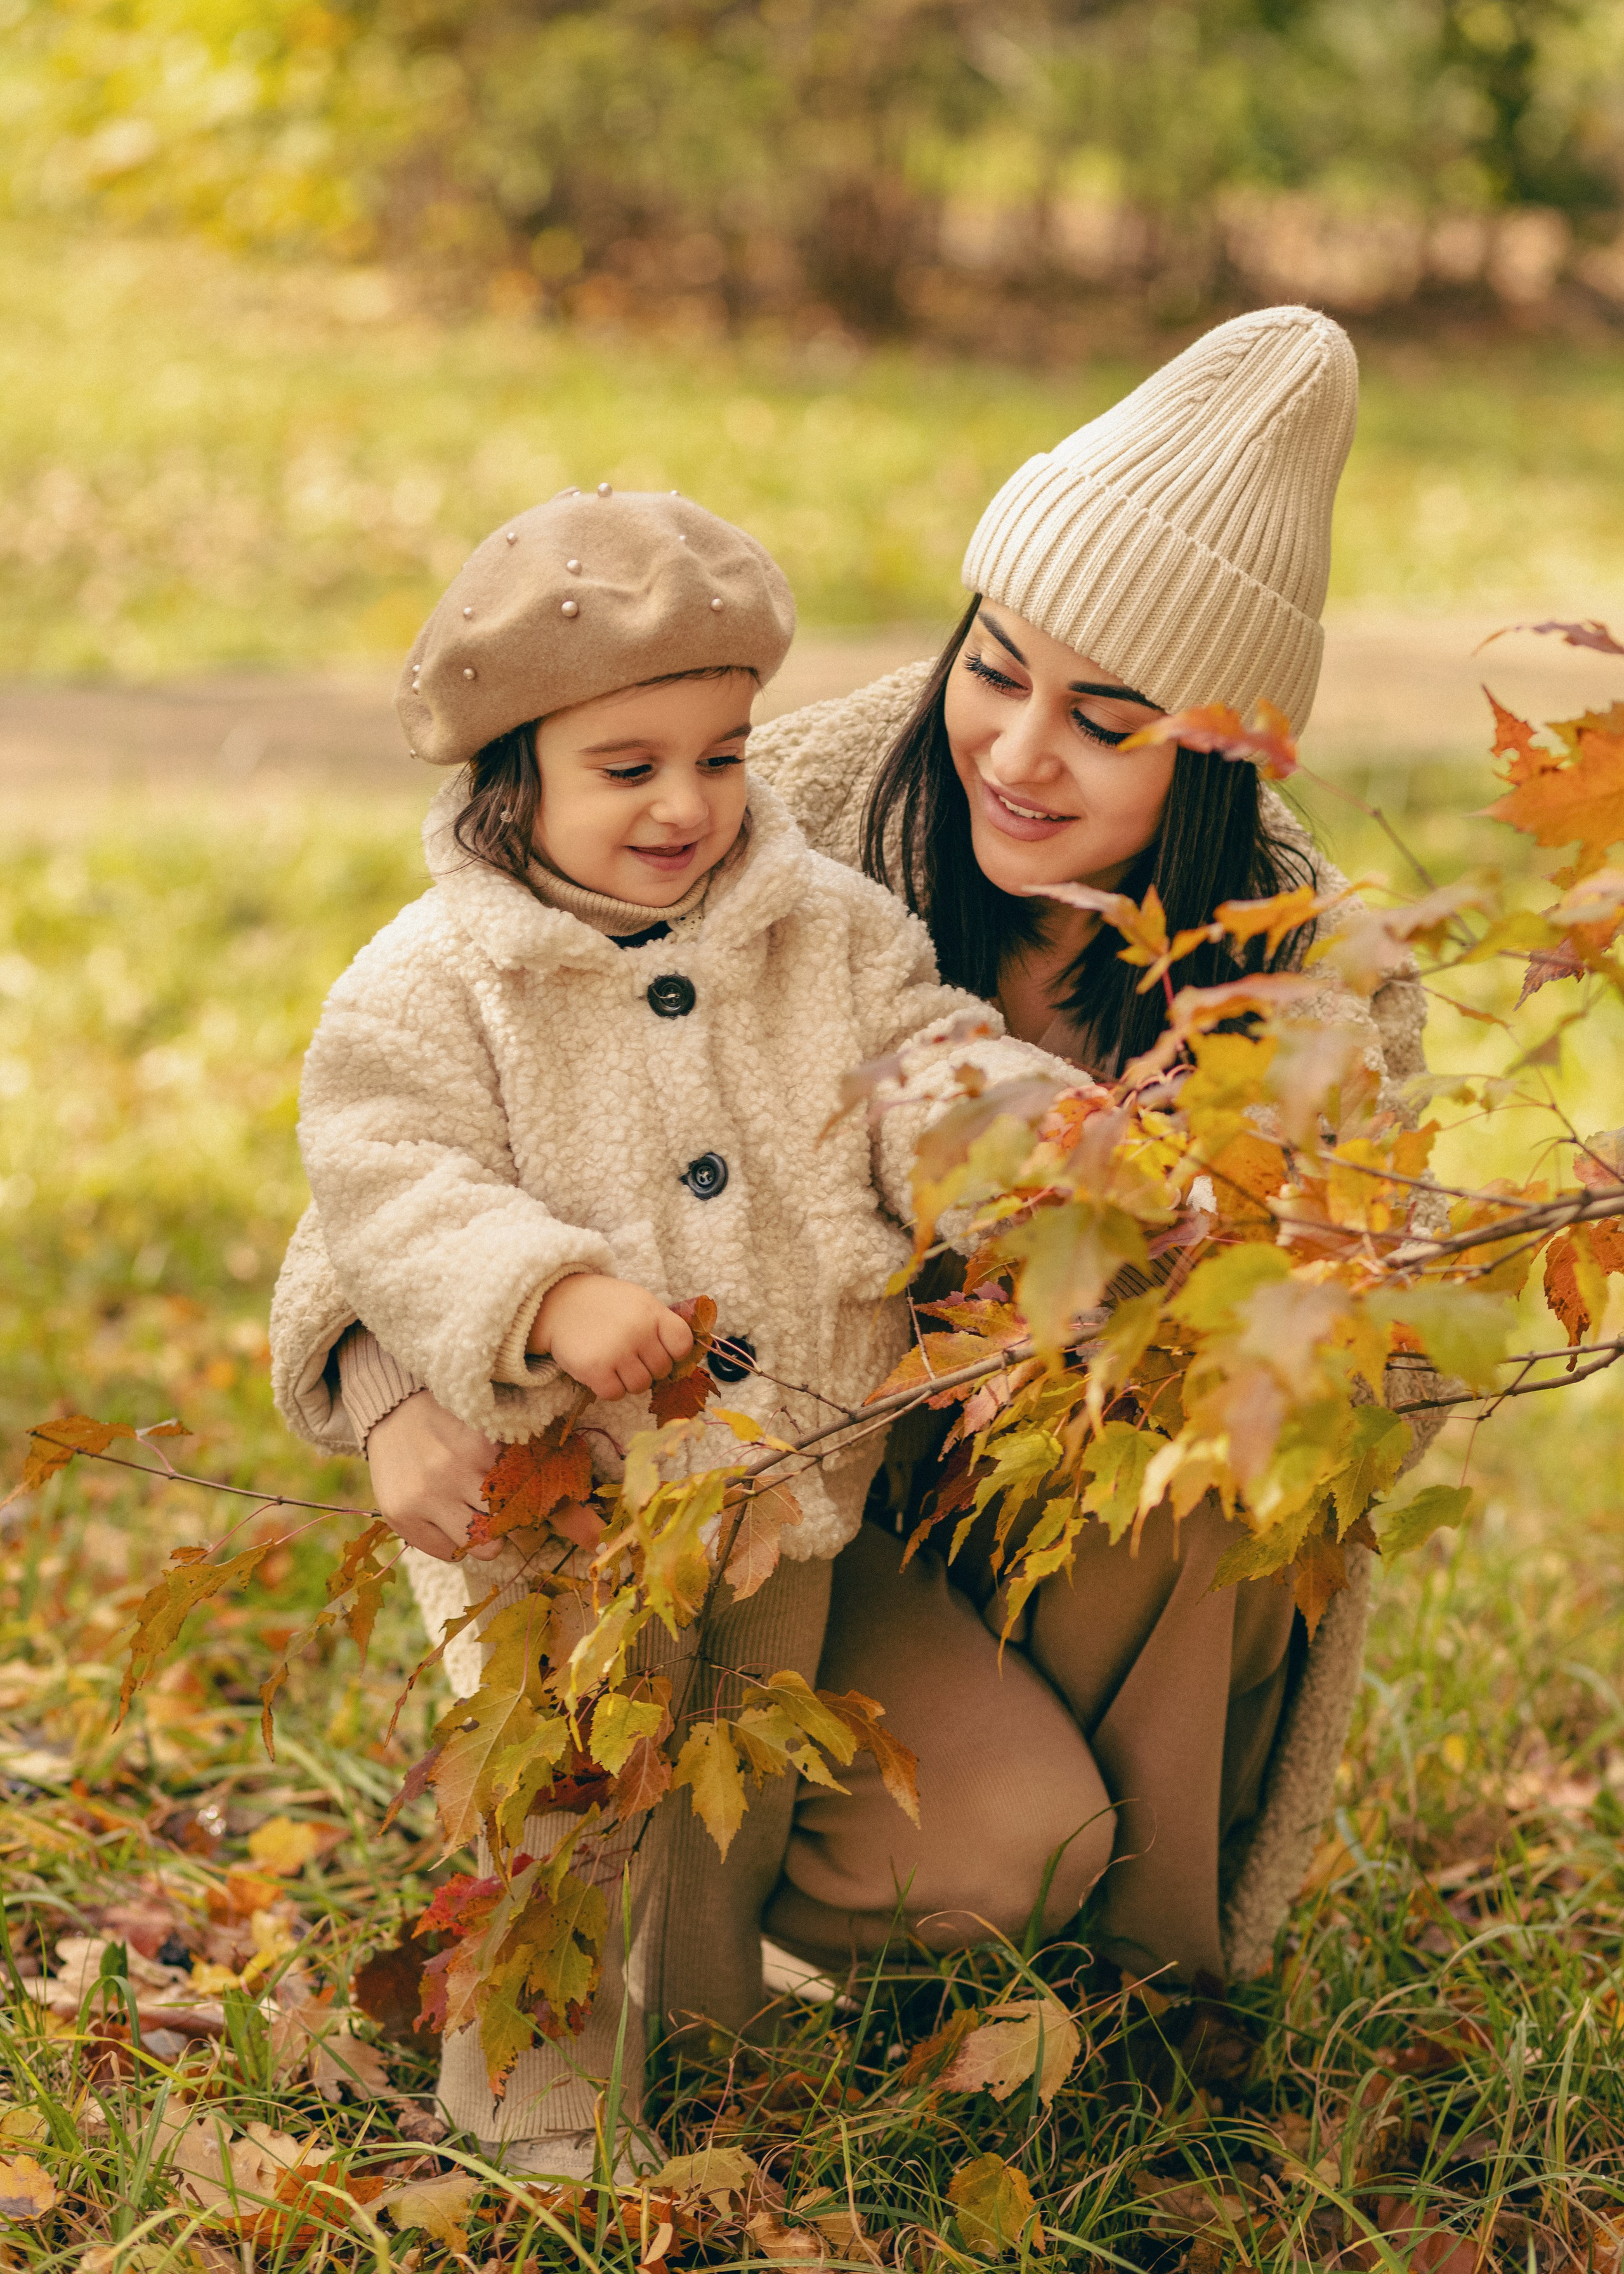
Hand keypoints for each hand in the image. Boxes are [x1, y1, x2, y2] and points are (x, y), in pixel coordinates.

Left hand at [366, 1390, 502, 1562]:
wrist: (395, 1407)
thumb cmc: (400, 1462)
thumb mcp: (399, 1504)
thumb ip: (429, 1530)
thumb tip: (472, 1550)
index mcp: (406, 1516)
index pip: (458, 1553)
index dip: (466, 1539)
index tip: (465, 1522)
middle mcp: (431, 1496)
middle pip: (488, 1544)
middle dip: (494, 1534)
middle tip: (491, 1516)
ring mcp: (457, 1469)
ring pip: (505, 1512)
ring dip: (504, 1502)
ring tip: (494, 1488)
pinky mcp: (480, 1443)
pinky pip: (510, 1474)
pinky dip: (505, 1469)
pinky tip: (489, 1460)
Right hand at [530, 1273, 692, 1400]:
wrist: (557, 1303)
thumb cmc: (603, 1304)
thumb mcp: (637, 1301)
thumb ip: (658, 1323)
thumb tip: (678, 1356)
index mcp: (652, 1312)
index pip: (682, 1344)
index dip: (673, 1353)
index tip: (659, 1351)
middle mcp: (638, 1331)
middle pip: (661, 1370)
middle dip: (648, 1368)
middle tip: (630, 1357)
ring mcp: (617, 1351)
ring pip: (641, 1386)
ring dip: (629, 1381)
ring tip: (615, 1364)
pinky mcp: (595, 1370)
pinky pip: (615, 1394)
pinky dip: (609, 1388)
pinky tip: (600, 1372)